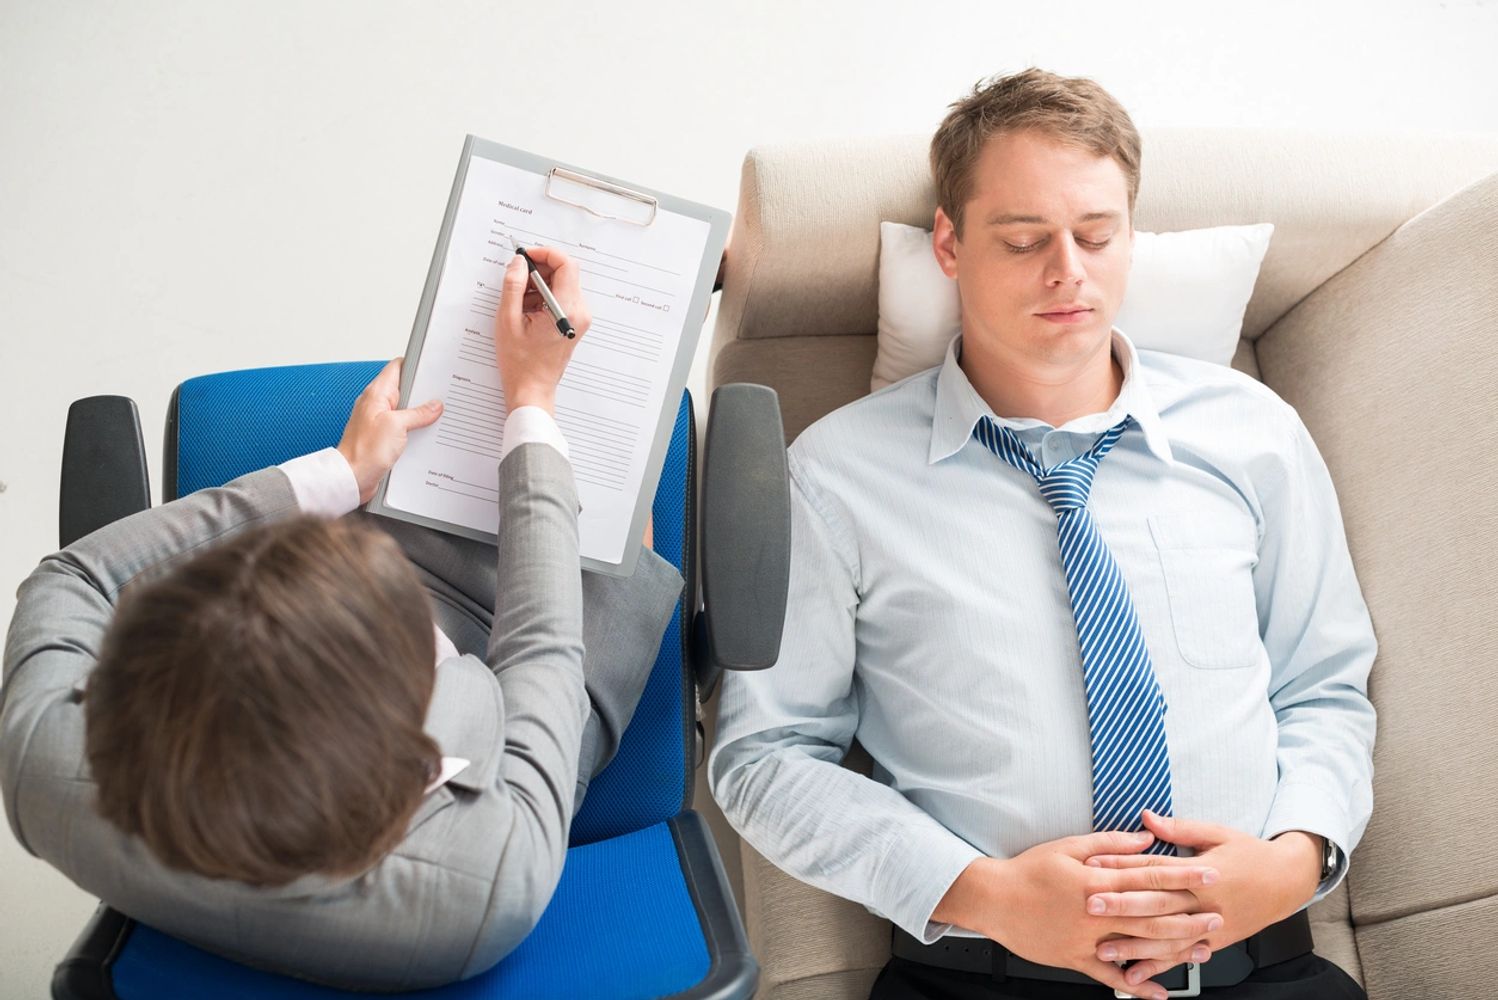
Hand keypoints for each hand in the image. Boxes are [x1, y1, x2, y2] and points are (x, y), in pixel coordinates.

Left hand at [336, 358, 442, 503]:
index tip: (433, 369)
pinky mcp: (383, 437)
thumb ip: (418, 413)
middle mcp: (377, 405)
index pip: (397, 368)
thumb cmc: (364, 452)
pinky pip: (403, 427)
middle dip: (423, 392)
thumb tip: (434, 406)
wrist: (352, 478)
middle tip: (440, 396)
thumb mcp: (397, 426)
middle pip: (404, 389)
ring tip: (436, 416)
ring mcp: (380, 421)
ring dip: (420, 414)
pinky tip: (425, 434)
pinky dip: (415, 428)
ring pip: (406, 409)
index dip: (416, 365)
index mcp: (376, 394)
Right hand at [496, 246, 590, 412]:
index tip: (526, 256)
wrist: (532, 389)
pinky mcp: (574, 322)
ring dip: (538, 284)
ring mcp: (579, 317)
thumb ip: (513, 286)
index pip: (565, 264)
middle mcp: (579, 312)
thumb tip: (518, 263)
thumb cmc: (521, 363)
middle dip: (538, 269)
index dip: (544, 253)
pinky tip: (526, 310)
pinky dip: (542, 296)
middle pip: (564, 272)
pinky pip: (560, 297)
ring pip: (561, 284)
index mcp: (567, 309)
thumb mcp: (508, 320)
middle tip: (516, 277)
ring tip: (518, 301)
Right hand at [933, 831, 1220, 999]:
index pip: (1149, 876)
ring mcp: (1087, 938)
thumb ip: (1109, 843)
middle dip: (1188, 914)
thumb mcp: (1067, 846)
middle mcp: (1096, 911)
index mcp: (1096, 879)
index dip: (1182, 876)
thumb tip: (1145, 839)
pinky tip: (1159, 989)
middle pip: (1152, 913)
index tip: (1209, 874)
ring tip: (1201, 948)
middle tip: (1217, 914)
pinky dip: (1136, 984)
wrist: (993, 899)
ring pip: (1138, 945)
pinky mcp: (1075, 958)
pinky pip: (1110, 975)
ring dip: (1173, 948)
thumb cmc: (1028, 870)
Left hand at [1085, 810, 1322, 989]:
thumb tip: (1146, 817)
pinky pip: (1182, 957)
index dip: (1123, 867)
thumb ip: (1179, 829)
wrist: (1287, 882)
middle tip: (1091, 906)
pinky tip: (1136, 974)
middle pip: (1157, 904)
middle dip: (1122, 906)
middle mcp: (1204, 901)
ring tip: (1104, 950)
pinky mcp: (1213, 942)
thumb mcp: (1217, 833)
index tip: (1094, 866)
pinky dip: (1159, 967)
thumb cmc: (1251, 854)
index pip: (1155, 868)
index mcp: (1201, 871)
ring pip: (1167, 938)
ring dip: (1134, 945)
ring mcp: (1209, 926)